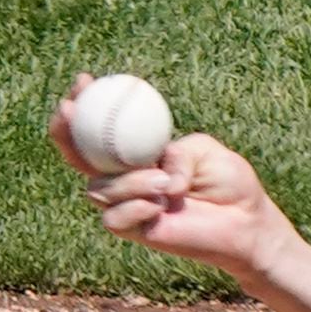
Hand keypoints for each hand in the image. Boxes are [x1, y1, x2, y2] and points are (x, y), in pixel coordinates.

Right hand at [50, 74, 291, 279]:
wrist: (247, 223)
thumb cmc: (229, 183)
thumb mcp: (202, 150)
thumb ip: (175, 153)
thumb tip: (156, 174)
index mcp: (139, 152)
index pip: (101, 127)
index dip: (85, 102)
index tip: (84, 79)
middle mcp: (126, 177)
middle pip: (77, 156)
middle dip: (64, 131)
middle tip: (69, 109)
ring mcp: (128, 204)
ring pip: (98, 190)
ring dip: (126, 182)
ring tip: (164, 184)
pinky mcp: (135, 232)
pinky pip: (113, 219)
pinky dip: (133, 209)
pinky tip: (159, 206)